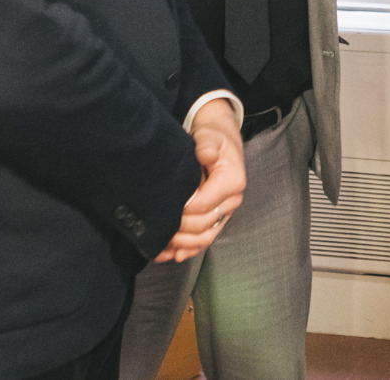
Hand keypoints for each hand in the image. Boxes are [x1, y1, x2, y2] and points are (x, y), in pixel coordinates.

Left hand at [156, 98, 246, 261]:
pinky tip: (169, 255)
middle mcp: (232, 200)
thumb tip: (205, 155)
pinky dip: (187, 250)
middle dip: (180, 229)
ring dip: (182, 245)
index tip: (164, 208)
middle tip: (156, 227)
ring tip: (160, 245)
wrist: (219, 141)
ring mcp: (225, 211)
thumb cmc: (213, 138)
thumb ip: (207, 145)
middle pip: (205, 225)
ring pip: (205, 237)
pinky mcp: (217, 218)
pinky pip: (204, 239)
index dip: (184, 211)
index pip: (206, 205)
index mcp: (233, 181)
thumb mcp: (210, 135)